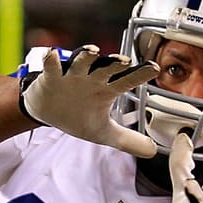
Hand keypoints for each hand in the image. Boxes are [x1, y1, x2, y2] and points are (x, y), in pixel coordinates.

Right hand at [19, 46, 158, 156]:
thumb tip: (153, 151)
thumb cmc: (78, 115)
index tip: (154, 69)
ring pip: (81, 62)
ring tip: (93, 51)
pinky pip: (52, 66)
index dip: (140, 74)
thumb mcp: (103, 131)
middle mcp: (92, 78)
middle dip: (114, 63)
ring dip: (86, 56)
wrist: (48, 111)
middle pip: (106, 68)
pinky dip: (51, 60)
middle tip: (125, 61)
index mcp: (106, 90)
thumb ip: (128, 140)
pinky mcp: (52, 77)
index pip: (127, 81)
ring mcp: (72, 76)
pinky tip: (52, 55)